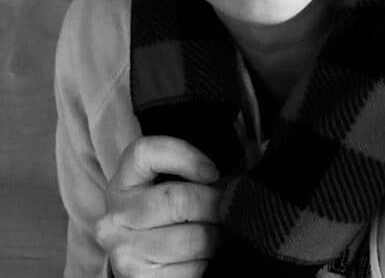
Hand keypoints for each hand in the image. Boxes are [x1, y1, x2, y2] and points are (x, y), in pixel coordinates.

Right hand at [96, 136, 223, 277]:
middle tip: (227, 207)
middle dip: (215, 204)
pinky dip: (206, 262)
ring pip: (193, 238)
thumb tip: (233, 178)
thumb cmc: (164, 213)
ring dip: (215, 236)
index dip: (187, 156)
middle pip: (180, 200)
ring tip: (214, 231)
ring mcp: (124, 250)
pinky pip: (192, 269)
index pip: (148, 152)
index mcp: (124, 181)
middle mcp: (116, 215)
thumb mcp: (168, 183)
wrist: (140, 259)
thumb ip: (192, 170)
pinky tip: (201, 256)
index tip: (213, 171)